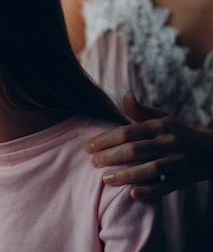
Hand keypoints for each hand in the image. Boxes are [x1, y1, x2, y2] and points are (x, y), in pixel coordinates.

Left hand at [85, 92, 212, 199]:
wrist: (211, 150)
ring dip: (126, 175)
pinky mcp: (185, 178)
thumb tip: (126, 95)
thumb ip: (140, 111)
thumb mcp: (161, 118)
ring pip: (149, 169)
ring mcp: (178, 161)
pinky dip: (150, 191)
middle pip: (135, 150)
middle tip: (92, 163)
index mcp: (158, 126)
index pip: (127, 132)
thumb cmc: (176, 132)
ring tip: (106, 179)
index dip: (105, 140)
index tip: (88, 147)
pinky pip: (166, 186)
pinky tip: (132, 193)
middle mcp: (168, 142)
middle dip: (111, 157)